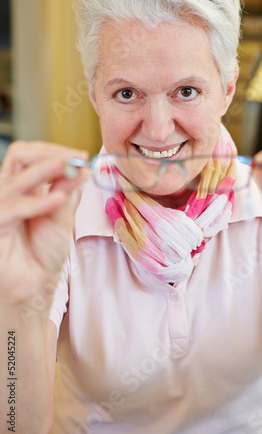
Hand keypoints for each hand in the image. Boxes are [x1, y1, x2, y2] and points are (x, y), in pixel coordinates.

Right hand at [0, 141, 88, 307]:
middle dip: (50, 153)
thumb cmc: (44, 250)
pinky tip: (59, 199)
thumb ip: (67, 191)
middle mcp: (8, 191)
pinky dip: (37, 201)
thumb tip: (81, 167)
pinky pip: (13, 207)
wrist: (33, 282)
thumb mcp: (62, 216)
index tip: (82, 156)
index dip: (55, 150)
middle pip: (19, 155)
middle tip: (76, 158)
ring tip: (73, 169)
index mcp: (23, 186)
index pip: (31, 155)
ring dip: (46, 169)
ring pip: (16, 178)